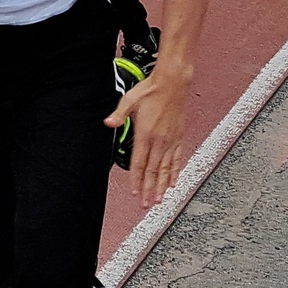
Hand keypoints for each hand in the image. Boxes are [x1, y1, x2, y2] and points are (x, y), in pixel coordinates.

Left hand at [102, 63, 192, 203]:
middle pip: (153, 171)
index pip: (139, 163)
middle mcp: (159, 140)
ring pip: (166, 169)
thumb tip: (108, 123)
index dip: (137, 180)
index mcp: (146, 134)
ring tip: (160, 200)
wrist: (173, 82)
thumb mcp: (130, 100)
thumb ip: (119, 115)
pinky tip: (173, 182)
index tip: (136, 193)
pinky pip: (177, 159)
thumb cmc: (152, 90)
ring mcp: (170, 140)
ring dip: (162, 186)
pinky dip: (175, 172)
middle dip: (150, 190)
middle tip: (147, 205)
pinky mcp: (179, 137)